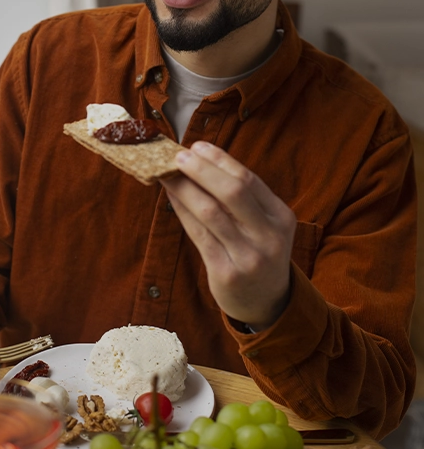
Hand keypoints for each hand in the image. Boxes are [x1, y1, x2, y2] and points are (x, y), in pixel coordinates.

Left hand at [160, 141, 295, 329]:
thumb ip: (243, 200)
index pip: (248, 179)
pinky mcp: (226, 273)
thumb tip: (201, 165)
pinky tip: (172, 199)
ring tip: (167, 175)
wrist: (267, 302)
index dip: (220, 160)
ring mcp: (249, 256)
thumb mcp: (265, 226)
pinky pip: (199, 235)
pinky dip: (183, 212)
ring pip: (211, 212)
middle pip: (233, 192)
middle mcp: (269, 236)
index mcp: (281, 217)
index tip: (198, 146)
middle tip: (179, 156)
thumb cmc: (260, 254)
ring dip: (185, 189)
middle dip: (202, 170)